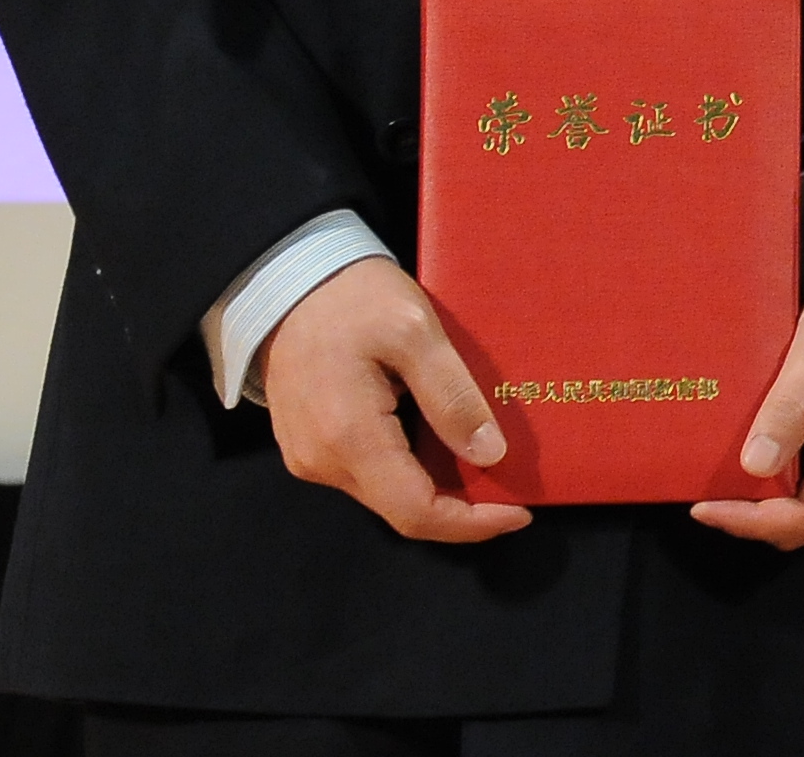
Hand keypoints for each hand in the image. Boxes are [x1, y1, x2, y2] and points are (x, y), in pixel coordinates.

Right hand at [250, 257, 530, 542]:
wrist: (283, 280)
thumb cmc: (352, 297)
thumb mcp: (415, 332)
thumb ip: (452, 395)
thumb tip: (490, 454)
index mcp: (349, 438)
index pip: (416, 512)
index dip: (471, 524)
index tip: (520, 512)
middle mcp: (322, 462)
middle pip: (401, 509)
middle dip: (460, 507)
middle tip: (512, 483)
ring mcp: (310, 457)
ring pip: (385, 493)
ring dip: (436, 486)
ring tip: (485, 457)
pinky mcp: (308, 445)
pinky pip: (367, 472)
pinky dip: (410, 467)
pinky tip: (442, 441)